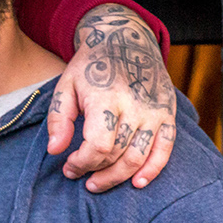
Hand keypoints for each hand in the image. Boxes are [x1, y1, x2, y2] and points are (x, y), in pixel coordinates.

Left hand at [47, 4, 176, 191]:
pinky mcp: (167, 113)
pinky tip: (137, 183)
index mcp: (106, 97)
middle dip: (96, 171)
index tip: (69, 166)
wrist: (125, 39)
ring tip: (98, 183)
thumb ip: (59, 118)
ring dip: (119, 177)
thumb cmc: (91, 66)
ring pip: (140, 156)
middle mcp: (135, 105)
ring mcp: (155, 110)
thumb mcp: (66, 85)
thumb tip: (54, 150)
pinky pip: (165, 148)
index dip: (82, 163)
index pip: (99, 145)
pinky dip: (153, 169)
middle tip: (80, 176)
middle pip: (118, 154)